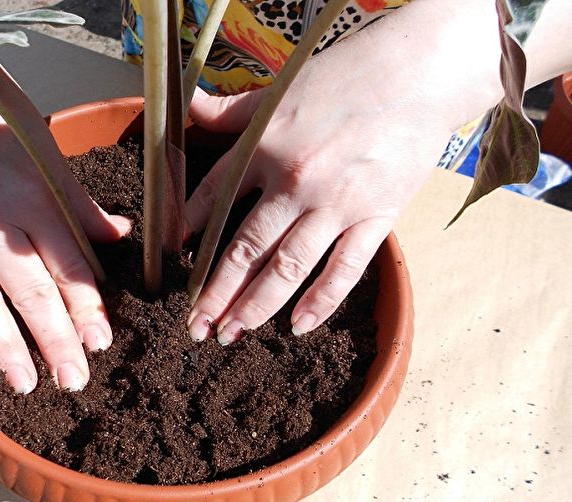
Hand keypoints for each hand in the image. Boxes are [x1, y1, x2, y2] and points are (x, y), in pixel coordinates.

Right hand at [0, 54, 129, 391]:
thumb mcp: (45, 149)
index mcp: (30, 199)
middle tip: (74, 381)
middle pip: (29, 291)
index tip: (101, 343)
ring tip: (23, 383)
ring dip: (0, 345)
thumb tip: (120, 236)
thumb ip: (80, 201)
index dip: (86, 306)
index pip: (66, 265)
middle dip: (55, 339)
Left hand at [184, 29, 462, 343]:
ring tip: (230, 334)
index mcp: (265, 148)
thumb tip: (190, 107)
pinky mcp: (376, 219)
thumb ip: (234, 109)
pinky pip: (344, 270)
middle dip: (215, 292)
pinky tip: (297, 327)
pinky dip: (320, 302)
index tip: (174, 261)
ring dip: (254, 306)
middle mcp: (294, 182)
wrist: (420, 75)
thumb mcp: (281, 89)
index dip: (188, 231)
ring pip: (287, 268)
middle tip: (194, 326)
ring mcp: (336, 205)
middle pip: (245, 248)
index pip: (213, 198)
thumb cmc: (346, 77)